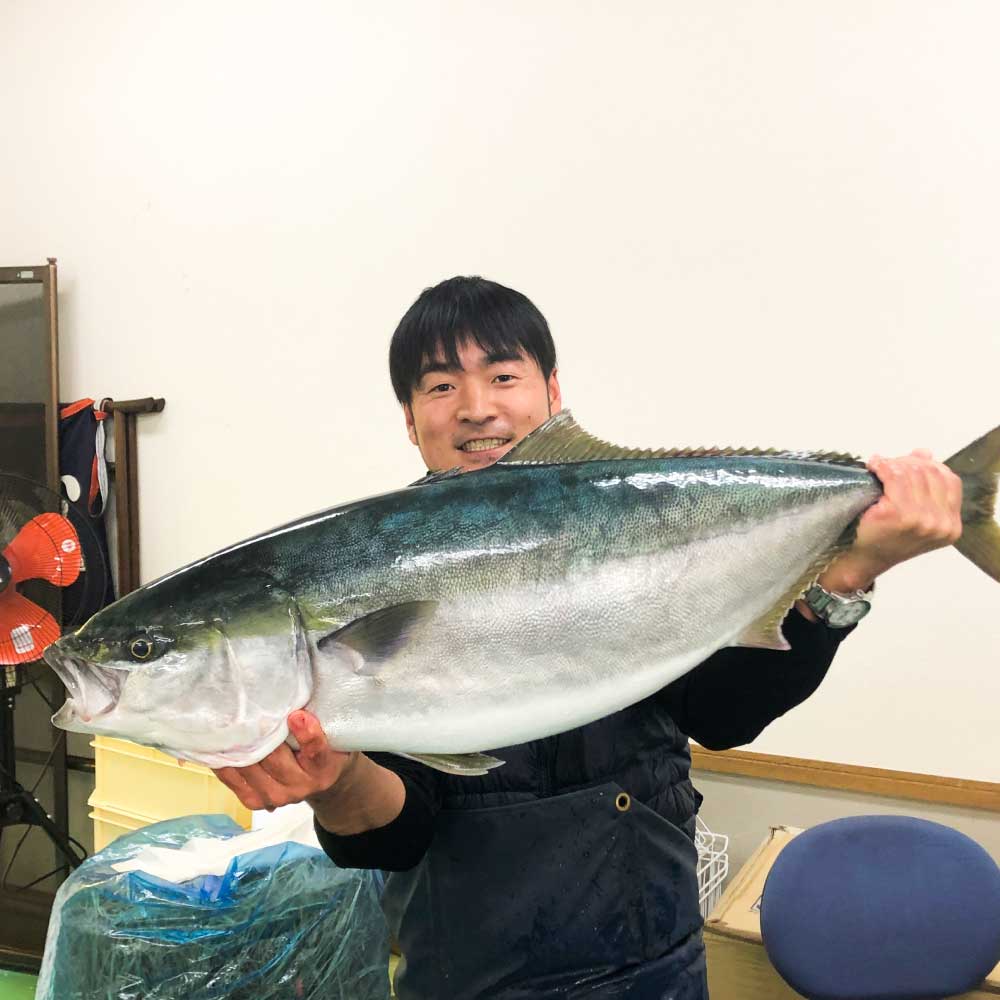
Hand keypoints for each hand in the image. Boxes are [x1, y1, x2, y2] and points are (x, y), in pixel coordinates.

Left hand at [213, 709, 356, 811]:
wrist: (318, 781)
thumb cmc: (321, 747)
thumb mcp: (329, 732)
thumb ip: (315, 718)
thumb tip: (288, 694)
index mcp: (324, 767)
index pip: (316, 751)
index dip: (306, 734)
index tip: (297, 715)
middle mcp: (301, 786)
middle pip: (275, 757)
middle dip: (261, 732)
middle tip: (247, 707)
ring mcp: (276, 796)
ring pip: (250, 766)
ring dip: (238, 744)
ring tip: (228, 721)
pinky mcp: (255, 801)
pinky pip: (232, 778)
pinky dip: (224, 759)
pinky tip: (219, 743)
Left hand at [823, 449, 962, 590]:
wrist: (862, 560)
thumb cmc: (884, 537)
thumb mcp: (913, 514)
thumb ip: (924, 485)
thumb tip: (924, 453)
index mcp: (951, 525)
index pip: (950, 480)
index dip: (929, 466)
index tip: (910, 461)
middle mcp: (941, 524)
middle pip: (931, 474)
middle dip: (908, 463)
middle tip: (889, 462)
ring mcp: (922, 520)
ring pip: (912, 473)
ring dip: (894, 464)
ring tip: (880, 465)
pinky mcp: (898, 515)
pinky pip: (894, 478)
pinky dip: (883, 467)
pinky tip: (874, 467)